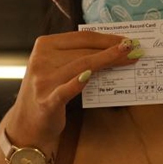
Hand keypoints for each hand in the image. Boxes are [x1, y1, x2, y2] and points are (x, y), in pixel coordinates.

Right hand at [4, 31, 139, 147]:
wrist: (28, 125)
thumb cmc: (49, 92)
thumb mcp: (57, 68)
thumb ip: (77, 57)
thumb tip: (114, 48)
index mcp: (44, 45)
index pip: (81, 37)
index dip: (107, 38)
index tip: (128, 41)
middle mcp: (41, 59)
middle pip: (84, 51)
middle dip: (112, 50)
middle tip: (134, 50)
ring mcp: (43, 80)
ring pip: (81, 65)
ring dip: (108, 61)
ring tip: (129, 59)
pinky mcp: (47, 100)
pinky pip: (66, 90)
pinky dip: (78, 82)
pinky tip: (90, 76)